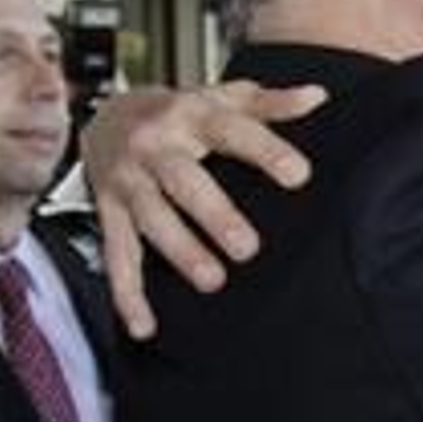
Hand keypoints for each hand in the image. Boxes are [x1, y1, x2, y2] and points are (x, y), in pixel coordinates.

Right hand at [80, 80, 326, 337]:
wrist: (104, 115)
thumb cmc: (179, 113)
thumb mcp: (223, 99)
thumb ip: (270, 104)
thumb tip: (317, 97)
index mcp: (191, 115)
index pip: (232, 132)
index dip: (265, 151)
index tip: (298, 175)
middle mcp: (155, 147)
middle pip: (184, 182)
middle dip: (214, 215)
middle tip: (248, 248)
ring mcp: (128, 181)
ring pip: (150, 219)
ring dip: (180, 251)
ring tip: (212, 280)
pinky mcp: (109, 213)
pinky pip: (116, 256)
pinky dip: (127, 295)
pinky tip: (145, 324)